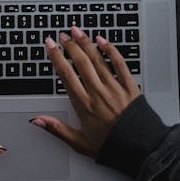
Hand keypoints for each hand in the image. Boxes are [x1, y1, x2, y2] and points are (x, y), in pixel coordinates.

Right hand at [32, 26, 141, 157]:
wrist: (142, 149)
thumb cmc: (112, 146)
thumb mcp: (80, 143)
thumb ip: (57, 129)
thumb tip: (37, 120)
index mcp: (84, 106)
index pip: (66, 75)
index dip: (56, 57)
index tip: (50, 45)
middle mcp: (99, 94)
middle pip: (81, 63)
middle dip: (70, 46)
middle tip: (62, 35)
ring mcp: (115, 88)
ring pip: (98, 60)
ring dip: (86, 43)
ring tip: (77, 31)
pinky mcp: (130, 87)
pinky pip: (120, 64)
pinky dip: (111, 51)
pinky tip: (103, 41)